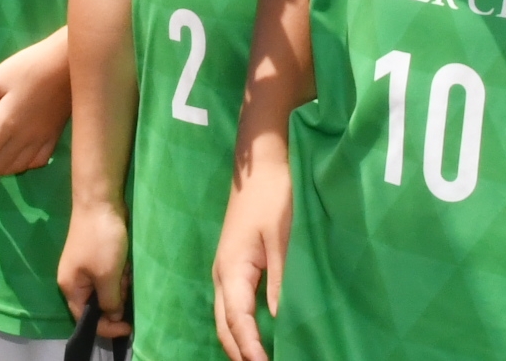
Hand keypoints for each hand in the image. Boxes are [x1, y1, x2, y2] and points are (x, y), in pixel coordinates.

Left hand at [0, 30, 71, 176]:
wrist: (68, 62)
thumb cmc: (29, 66)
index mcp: (5, 125)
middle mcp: (23, 139)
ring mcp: (41, 139)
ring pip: (17, 167)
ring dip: (0, 170)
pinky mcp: (55, 135)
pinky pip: (38, 162)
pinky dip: (23, 166)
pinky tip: (19, 160)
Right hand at [59, 198, 132, 338]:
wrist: (99, 200)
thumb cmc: (101, 239)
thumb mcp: (107, 274)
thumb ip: (110, 300)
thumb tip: (114, 316)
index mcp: (70, 287)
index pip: (86, 319)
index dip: (107, 326)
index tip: (129, 326)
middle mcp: (75, 280)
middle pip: (97, 303)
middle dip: (116, 297)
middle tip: (126, 282)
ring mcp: (85, 266)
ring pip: (106, 287)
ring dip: (120, 282)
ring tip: (126, 266)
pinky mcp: (96, 254)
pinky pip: (109, 273)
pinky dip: (120, 270)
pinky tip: (125, 258)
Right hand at [214, 148, 291, 360]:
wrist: (260, 164)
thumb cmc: (273, 195)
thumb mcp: (282, 237)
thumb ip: (280, 279)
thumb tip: (279, 318)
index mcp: (232, 269)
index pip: (238, 320)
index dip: (250, 347)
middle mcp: (222, 274)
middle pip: (224, 325)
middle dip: (239, 352)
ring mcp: (225, 269)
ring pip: (225, 317)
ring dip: (238, 341)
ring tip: (257, 358)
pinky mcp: (233, 264)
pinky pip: (231, 304)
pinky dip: (239, 325)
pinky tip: (254, 334)